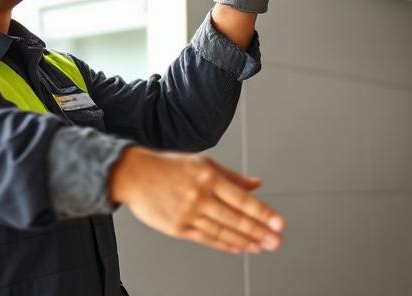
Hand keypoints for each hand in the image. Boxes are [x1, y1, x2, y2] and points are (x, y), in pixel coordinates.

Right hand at [109, 146, 284, 254]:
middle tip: (275, 240)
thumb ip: (230, 176)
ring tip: (260, 246)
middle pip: (235, 218)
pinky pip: (206, 238)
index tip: (278, 222)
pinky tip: (237, 248)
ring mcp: (188, 213)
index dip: (262, 212)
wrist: (133, 175)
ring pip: (222, 230)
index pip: (241, 198)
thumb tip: (255, 184)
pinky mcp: (177, 228)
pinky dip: (223, 244)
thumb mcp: (201, 162)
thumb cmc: (166, 166)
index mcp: (207, 175)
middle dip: (258, 231)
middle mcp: (199, 195)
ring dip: (244, 240)